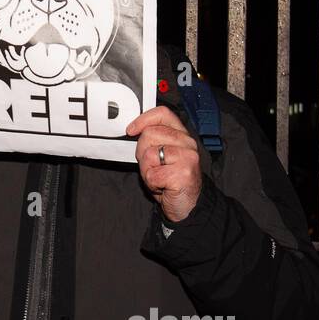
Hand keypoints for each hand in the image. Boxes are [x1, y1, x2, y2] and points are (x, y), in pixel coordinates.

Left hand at [126, 106, 202, 223]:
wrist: (188, 205)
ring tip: (159, 176)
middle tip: (153, 166)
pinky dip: (152, 183)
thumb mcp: (163, 156)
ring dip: (147, 169)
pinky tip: (163, 186)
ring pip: (148, 154)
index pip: (163, 114)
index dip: (143, 119)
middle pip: (149, 134)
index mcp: (182, 135)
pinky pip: (151, 174)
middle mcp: (187, 143)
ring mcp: (187, 157)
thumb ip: (154, 140)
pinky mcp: (183, 173)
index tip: (131, 130)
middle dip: (142, 153)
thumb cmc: (172, 180)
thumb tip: (134, 130)